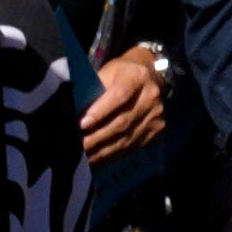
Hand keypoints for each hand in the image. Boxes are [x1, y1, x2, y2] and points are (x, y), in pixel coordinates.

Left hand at [76, 39, 174, 168]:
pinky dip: (114, 155)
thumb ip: (94, 89)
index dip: (100, 111)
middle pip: (122, 121)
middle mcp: (150, 96)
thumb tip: (74, 112)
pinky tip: (99, 159)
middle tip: (77, 146)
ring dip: (104, 150)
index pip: (119, 95)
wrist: (151, 76)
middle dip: (97, 137)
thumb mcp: (108, 72)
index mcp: (136, 77)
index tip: (82, 124)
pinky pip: (133, 146)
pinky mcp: (157, 130)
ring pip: (127, 137)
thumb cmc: (122, 74)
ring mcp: (156, 115)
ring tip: (85, 157)